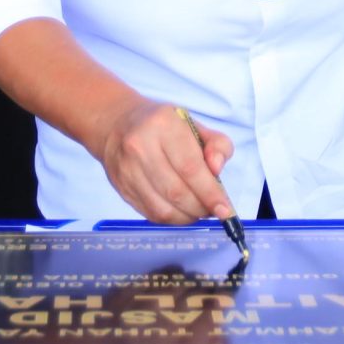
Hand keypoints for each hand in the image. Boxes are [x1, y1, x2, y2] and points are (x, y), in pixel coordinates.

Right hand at [96, 99, 235, 225]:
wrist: (117, 124)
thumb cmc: (163, 125)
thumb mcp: (195, 124)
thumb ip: (217, 144)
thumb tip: (217, 169)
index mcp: (163, 125)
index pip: (190, 167)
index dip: (210, 193)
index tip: (226, 210)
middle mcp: (140, 147)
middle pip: (177, 192)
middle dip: (201, 208)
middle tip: (215, 210)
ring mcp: (127, 170)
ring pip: (163, 208)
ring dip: (188, 217)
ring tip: (199, 211)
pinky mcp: (121, 188)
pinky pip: (151, 214)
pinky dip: (172, 219)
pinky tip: (182, 211)